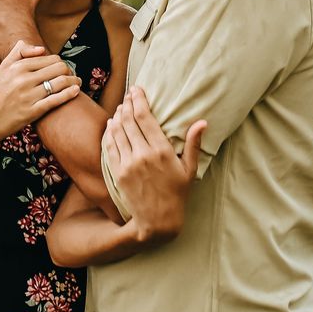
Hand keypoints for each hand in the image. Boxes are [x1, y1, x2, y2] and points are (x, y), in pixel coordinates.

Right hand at [0, 39, 81, 143]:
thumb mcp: (3, 68)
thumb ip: (19, 52)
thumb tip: (41, 49)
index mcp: (17, 67)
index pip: (49, 58)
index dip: (60, 62)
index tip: (64, 67)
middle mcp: (23, 79)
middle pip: (58, 68)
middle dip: (69, 70)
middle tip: (72, 75)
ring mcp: (28, 96)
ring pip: (60, 82)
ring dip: (74, 81)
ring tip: (77, 82)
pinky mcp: (32, 112)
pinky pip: (56, 99)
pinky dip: (69, 94)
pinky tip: (76, 91)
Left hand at [103, 86, 204, 242]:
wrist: (158, 221)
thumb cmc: (177, 195)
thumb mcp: (189, 169)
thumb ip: (193, 144)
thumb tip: (202, 122)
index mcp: (161, 151)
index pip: (144, 117)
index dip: (138, 100)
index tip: (137, 90)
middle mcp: (142, 155)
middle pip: (128, 120)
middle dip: (127, 103)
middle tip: (129, 95)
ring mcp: (128, 164)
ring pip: (117, 130)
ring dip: (117, 115)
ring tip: (121, 107)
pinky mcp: (118, 173)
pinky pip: (109, 146)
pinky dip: (109, 132)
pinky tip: (111, 124)